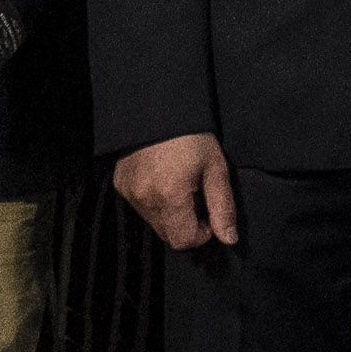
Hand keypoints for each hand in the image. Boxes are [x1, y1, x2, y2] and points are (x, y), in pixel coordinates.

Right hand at [117, 131, 238, 249]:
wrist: (160, 110)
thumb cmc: (193, 138)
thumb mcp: (216, 169)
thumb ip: (223, 207)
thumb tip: (229, 239)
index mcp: (169, 197)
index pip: (183, 241)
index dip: (201, 234)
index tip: (208, 212)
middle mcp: (144, 199)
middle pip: (167, 235)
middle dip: (186, 224)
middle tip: (197, 196)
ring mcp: (129, 193)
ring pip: (154, 222)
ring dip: (170, 214)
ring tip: (181, 185)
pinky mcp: (121, 185)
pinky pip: (141, 207)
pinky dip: (155, 202)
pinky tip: (164, 179)